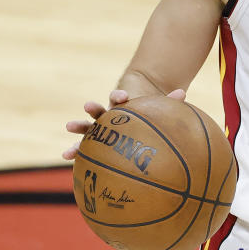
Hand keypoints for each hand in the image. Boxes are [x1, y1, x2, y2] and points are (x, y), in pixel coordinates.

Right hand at [61, 88, 185, 159]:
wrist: (138, 124)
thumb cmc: (150, 119)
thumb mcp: (158, 111)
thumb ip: (169, 103)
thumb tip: (182, 93)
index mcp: (124, 107)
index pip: (120, 97)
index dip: (119, 95)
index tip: (120, 96)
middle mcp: (110, 116)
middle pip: (101, 110)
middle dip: (95, 108)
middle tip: (88, 105)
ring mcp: (101, 129)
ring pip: (88, 127)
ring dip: (79, 126)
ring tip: (68, 126)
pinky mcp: (96, 143)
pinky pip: (85, 148)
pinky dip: (75, 150)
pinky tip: (65, 156)